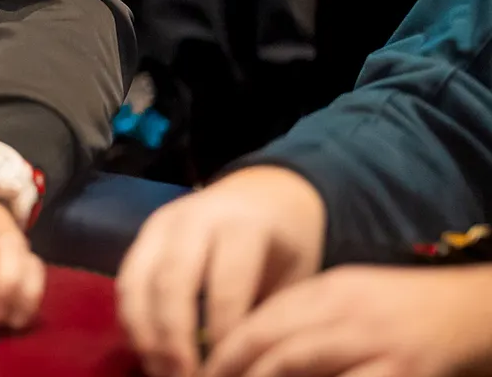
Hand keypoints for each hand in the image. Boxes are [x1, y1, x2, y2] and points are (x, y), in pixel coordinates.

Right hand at [118, 166, 326, 376]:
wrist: (266, 192)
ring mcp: (160, 224)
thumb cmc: (286, 245)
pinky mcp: (142, 235)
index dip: (223, 337)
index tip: (227, 373)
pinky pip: (125, 281)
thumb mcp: (297, 274)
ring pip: (137, 281)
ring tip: (159, 372)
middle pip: (171, 282)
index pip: (225, 287)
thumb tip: (257, 366)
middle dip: (173, 339)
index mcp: (242, 226)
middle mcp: (194, 218)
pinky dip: (131, 320)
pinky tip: (146, 351)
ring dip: (144, 334)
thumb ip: (271, 315)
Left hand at [199, 264, 491, 376]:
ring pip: (296, 363)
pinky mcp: (400, 374)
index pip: (261, 318)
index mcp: (325, 292)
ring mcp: (372, 345)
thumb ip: (298, 317)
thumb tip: (242, 348)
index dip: (224, 349)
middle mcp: (343, 314)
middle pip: (271, 342)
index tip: (196, 369)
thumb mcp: (344, 297)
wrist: (469, 311)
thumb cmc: (397, 309)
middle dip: (231, 368)